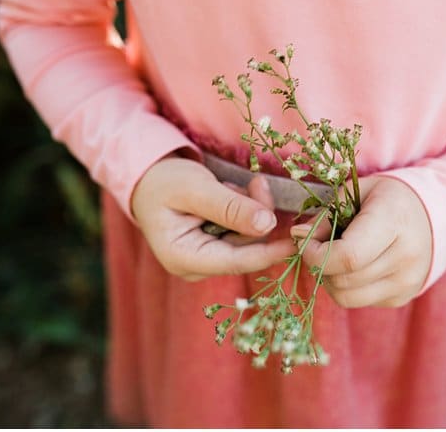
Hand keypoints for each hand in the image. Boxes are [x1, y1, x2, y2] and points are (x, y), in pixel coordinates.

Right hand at [129, 156, 295, 279]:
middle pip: (245, 249)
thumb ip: (229, 207)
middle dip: (257, 215)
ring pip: (247, 239)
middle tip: (257, 183)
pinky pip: (242, 233)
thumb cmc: (163, 181)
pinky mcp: (215, 249)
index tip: (298, 241)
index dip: (270, 252)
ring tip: (234, 184)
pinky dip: (244, 211)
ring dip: (250, 209)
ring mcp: (206, 259)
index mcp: (182, 258)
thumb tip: (267, 225)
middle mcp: (195, 266)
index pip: (236, 262)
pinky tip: (231, 193)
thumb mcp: (195, 187)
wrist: (147, 178)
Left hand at [291, 176, 433, 307]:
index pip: (347, 257)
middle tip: (319, 246)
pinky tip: (357, 266)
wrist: (433, 215)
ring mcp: (407, 281)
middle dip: (319, 265)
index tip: (305, 242)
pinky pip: (359, 301)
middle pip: (343, 280)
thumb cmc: (387, 198)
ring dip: (330, 280)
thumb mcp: (355, 193)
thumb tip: (298, 237)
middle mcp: (406, 256)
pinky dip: (348, 287)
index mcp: (394, 220)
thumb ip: (325, 215)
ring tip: (335, 257)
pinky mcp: (403, 297)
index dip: (316, 255)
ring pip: (346, 297)